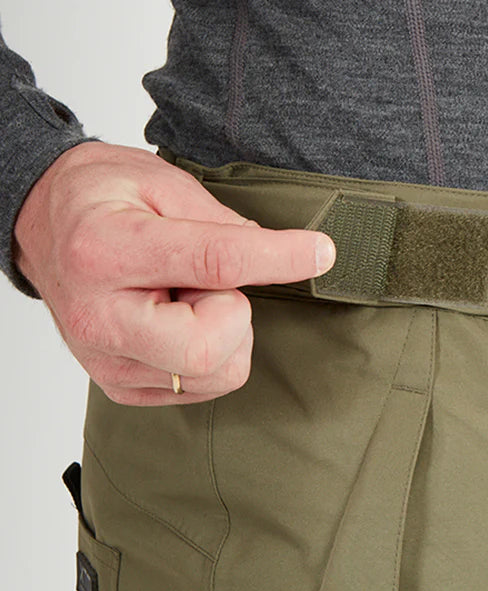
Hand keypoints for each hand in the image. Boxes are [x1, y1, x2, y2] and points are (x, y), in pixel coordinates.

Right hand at [12, 141, 336, 404]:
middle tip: (205, 282)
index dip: (276, 259)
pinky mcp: (123, 389)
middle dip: (233, 314)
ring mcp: (109, 363)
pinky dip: (208, 354)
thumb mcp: (158, 182)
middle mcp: (100, 318)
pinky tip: (175, 321)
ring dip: (223, 333)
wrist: (44, 229)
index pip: (212, 263)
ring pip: (216, 374)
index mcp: (105, 251)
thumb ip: (219, 221)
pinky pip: (203, 387)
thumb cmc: (100, 200)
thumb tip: (277, 254)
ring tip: (182, 297)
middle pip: (209, 351)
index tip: (320, 252)